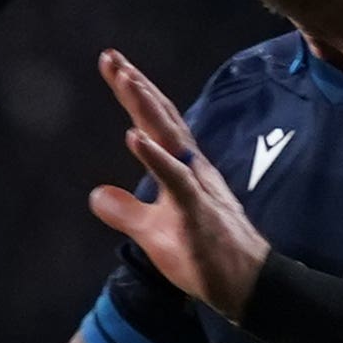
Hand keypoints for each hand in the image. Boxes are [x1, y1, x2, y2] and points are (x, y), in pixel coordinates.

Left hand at [87, 50, 269, 314]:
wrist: (246, 285)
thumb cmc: (203, 256)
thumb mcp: (152, 232)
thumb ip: (125, 211)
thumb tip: (95, 195)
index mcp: (182, 167)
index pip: (155, 123)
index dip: (135, 93)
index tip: (113, 65)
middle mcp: (192, 167)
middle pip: (161, 118)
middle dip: (136, 85)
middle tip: (111, 57)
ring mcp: (196, 186)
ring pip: (170, 138)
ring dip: (146, 107)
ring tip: (124, 79)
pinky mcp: (197, 210)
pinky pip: (174, 179)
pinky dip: (154, 157)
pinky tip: (134, 137)